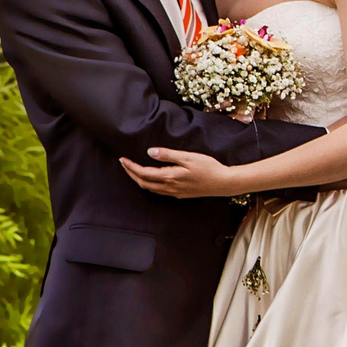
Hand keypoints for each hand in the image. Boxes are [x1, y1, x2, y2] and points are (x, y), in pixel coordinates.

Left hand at [121, 147, 240, 197]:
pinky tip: (152, 180)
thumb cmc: (208, 168)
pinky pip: (160, 191)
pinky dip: (150, 185)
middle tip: (124, 164)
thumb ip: (168, 155)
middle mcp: (170, 187)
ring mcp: (175, 192)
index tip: (123, 159)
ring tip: (134, 171)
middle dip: (131, 174)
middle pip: (143, 183)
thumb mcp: (188, 157)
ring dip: (140, 180)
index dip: (131, 167)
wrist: (224, 183)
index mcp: (169, 176)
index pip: (143, 173)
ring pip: (151, 189)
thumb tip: (150, 152)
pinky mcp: (181, 194)